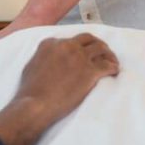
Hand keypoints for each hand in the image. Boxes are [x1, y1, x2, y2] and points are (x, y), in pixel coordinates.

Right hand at [0, 33, 119, 144]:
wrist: (35, 105)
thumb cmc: (30, 90)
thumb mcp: (31, 65)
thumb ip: (42, 56)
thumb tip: (49, 57)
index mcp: (51, 43)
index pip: (70, 39)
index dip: (78, 46)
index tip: (82, 52)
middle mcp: (67, 46)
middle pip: (88, 39)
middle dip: (96, 43)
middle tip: (102, 50)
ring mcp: (80, 57)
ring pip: (101, 48)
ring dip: (108, 54)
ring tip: (112, 60)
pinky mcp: (90, 71)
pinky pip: (107, 65)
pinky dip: (113, 67)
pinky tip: (115, 71)